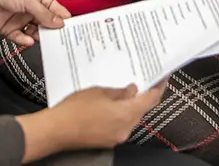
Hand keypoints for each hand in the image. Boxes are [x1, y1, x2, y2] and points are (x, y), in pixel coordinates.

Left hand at [0, 0, 70, 46]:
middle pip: (46, 22)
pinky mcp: (11, 31)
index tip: (71, 24)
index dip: (62, 16)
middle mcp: (30, 11)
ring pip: (35, 32)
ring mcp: (21, 21)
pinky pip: (22, 39)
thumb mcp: (29, 0)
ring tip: (44, 38)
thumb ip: (44, 13)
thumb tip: (59, 22)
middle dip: (52, 29)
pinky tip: (29, 40)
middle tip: (60, 36)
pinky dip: (26, 41)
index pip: (53, 8)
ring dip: (40, 36)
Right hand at [18, 82, 167, 160]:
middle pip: (141, 109)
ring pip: (129, 117)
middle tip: (139, 80)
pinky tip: (107, 105)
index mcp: (126, 114)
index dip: (158, 87)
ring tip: (117, 91)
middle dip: (141, 95)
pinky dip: (117, 114)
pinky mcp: (107, 140)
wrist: (57, 130)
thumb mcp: (99, 91)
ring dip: (127, 105)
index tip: (162, 78)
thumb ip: (120, 91)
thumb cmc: (74, 110)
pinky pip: (119, 125)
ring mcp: (116, 136)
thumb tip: (131, 90)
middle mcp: (125, 128)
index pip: (151, 99)